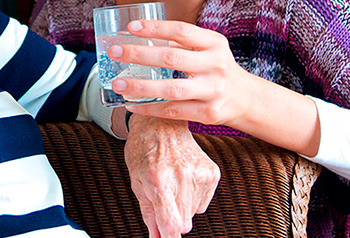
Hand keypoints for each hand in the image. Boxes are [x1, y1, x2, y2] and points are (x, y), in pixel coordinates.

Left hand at [111, 20, 321, 156]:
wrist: (244, 97)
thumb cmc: (214, 67)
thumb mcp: (207, 48)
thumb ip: (180, 42)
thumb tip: (136, 37)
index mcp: (214, 43)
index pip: (182, 31)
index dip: (155, 27)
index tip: (130, 27)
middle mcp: (216, 65)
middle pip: (172, 58)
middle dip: (139, 55)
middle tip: (114, 52)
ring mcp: (213, 90)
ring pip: (171, 89)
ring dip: (140, 87)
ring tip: (117, 84)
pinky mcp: (209, 113)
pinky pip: (174, 111)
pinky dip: (150, 109)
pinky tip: (131, 106)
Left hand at [124, 115, 219, 237]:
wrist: (162, 124)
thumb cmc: (144, 151)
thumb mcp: (137, 182)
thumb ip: (149, 214)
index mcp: (159, 180)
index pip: (171, 224)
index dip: (169, 237)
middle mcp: (182, 177)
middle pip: (183, 223)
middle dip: (172, 218)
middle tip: (162, 199)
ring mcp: (200, 174)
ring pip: (193, 214)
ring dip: (182, 206)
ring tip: (172, 183)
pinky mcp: (212, 173)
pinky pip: (203, 203)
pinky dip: (193, 198)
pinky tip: (184, 179)